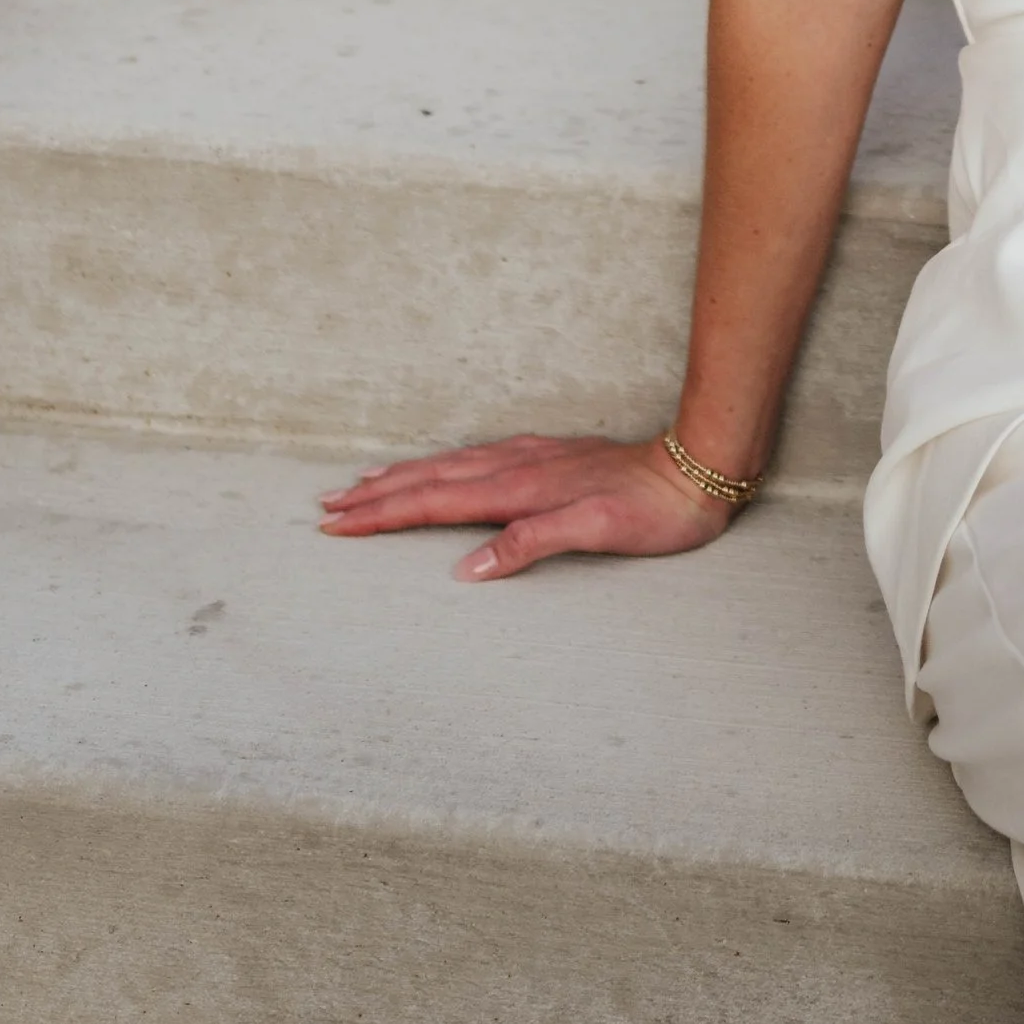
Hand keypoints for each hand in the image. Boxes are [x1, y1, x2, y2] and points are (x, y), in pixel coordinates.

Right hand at [318, 432, 734, 580]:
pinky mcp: (548, 455)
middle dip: (377, 493)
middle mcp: (518, 466)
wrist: (697, 466)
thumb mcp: (596, 532)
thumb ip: (530, 544)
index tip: (338, 523)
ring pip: (451, 464)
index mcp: (519, 489)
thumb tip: (467, 568)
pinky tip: (441, 466)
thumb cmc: (652, 510)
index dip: (384, 514)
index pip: (435, 501)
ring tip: (363, 482)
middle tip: (327, 504)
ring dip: (403, 475)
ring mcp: (532, 457)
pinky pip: (477, 458)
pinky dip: (443, 465)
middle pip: (431, 478)